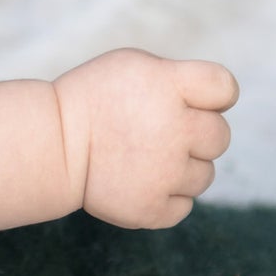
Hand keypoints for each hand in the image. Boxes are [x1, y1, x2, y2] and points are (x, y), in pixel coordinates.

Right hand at [53, 48, 238, 228]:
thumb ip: (180, 80)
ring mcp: (165, 173)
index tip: (188, 102)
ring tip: (143, 160)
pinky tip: (138, 183)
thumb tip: (218, 106)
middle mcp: (174, 129)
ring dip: (181, 169)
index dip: (212, 97)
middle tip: (157, 134)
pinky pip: (183, 206)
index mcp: (169, 85)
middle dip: (195, 135)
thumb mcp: (134, 67)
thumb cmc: (92, 99)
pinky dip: (165, 199)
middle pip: (220, 136)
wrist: (51, 144)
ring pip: (204, 175)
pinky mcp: (152, 208)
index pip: (224, 89)